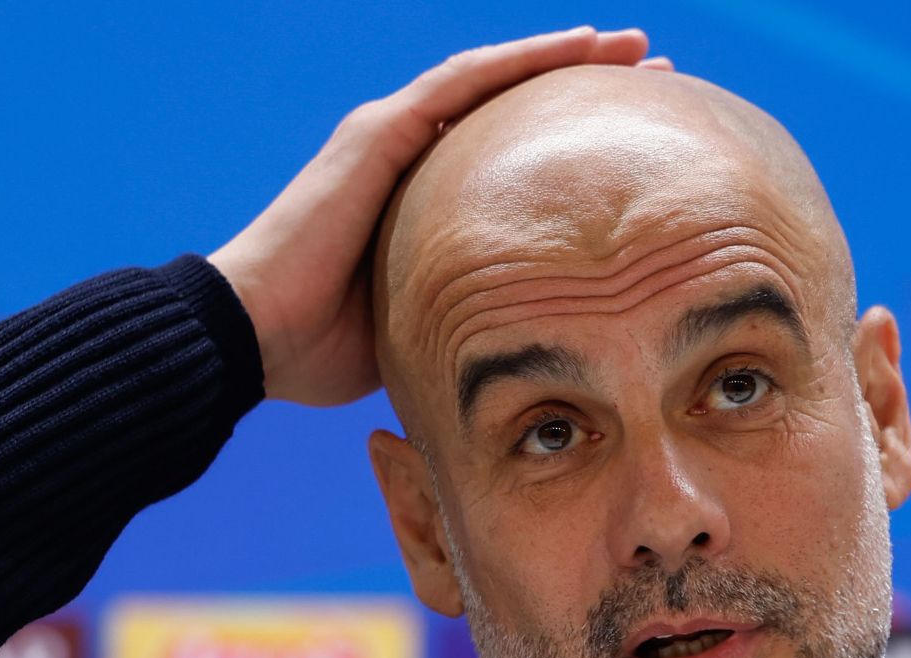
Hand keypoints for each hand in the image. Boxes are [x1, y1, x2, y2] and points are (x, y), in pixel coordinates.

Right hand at [208, 27, 669, 406]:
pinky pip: (464, 83)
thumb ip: (467, 320)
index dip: (571, 146)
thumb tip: (523, 360)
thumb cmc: (321, 352)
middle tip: (657, 83)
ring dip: (566, 58)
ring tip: (635, 50)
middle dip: (584, 91)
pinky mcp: (378, 134)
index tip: (638, 144)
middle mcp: (404, 156)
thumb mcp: (420, 329)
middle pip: (510, 110)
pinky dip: (523, 60)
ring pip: (495, 80)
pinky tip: (578, 45)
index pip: (508, 159)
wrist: (252, 336)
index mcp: (417, 201)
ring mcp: (390, 137)